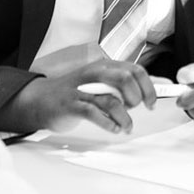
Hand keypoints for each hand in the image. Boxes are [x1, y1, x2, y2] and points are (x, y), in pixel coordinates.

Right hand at [0, 60, 155, 134]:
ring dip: (124, 117)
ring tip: (126, 126)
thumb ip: (123, 84)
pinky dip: (108, 123)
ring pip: (111, 100)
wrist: (41, 99)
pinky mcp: (71, 105)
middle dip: (137, 97)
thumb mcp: (100, 81)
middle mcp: (94, 73)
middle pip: (125, 79)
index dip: (148, 87)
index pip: (135, 70)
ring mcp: (82, 89)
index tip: (152, 103)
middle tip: (136, 109)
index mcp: (105, 66)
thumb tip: (153, 89)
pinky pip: (94, 113)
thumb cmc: (76, 91)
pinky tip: (113, 128)